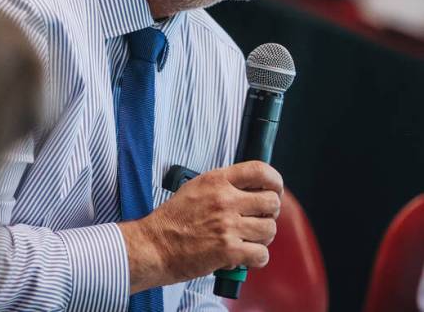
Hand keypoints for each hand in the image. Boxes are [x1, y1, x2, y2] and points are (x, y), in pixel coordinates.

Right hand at [118, 161, 282, 292]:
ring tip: (246, 239)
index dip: (274, 181)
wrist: (154, 246)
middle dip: (269, 213)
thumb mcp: (194, 189)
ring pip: (270, 229)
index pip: (259, 171)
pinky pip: (262, 254)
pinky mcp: (229, 251)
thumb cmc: (172, 221)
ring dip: (262, 237)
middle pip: (271, 202)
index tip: (274, 189)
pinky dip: (256, 258)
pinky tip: (243, 256)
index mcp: (215, 181)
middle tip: (257, 220)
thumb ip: (222, 186)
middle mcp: (224, 200)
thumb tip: (250, 189)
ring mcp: (227, 226)